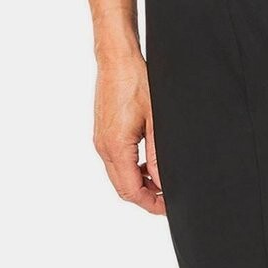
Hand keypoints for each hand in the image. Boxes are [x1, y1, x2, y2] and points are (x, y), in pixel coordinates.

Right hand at [92, 52, 166, 214]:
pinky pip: (115, 161)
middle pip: (122, 188)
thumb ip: (158, 155)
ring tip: (161, 179)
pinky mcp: (102, 133)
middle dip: (145, 197)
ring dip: (138, 182)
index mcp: (115, 147)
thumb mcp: (156, 121)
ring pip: (118, 175)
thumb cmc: (136, 82)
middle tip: (167, 197)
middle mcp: (103, 147)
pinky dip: (131, 168)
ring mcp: (100, 140)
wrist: (117, 60)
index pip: (131, 191)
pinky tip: (148, 162)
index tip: (168, 207)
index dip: (150, 203)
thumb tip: (162, 182)